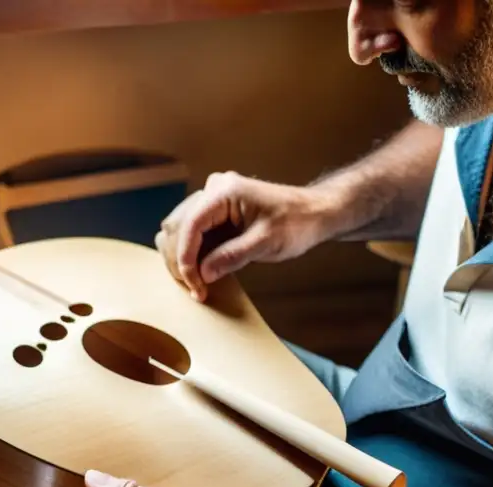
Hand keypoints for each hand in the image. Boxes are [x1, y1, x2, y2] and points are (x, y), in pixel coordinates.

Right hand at [154, 171, 332, 301]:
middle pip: (177, 226)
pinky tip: (200, 274)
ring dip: (183, 258)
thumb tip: (203, 274)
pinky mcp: (217, 212)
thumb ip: (232, 257)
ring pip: (180, 230)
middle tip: (193, 289)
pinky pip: (194, 232)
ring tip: (195, 284)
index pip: (190, 226)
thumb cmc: (296, 223)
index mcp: (223, 192)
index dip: (186, 258)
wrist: (314, 213)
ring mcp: (213, 199)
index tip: (194, 284)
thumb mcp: (265, 243)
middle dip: (180, 260)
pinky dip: (193, 254)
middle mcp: (213, 190)